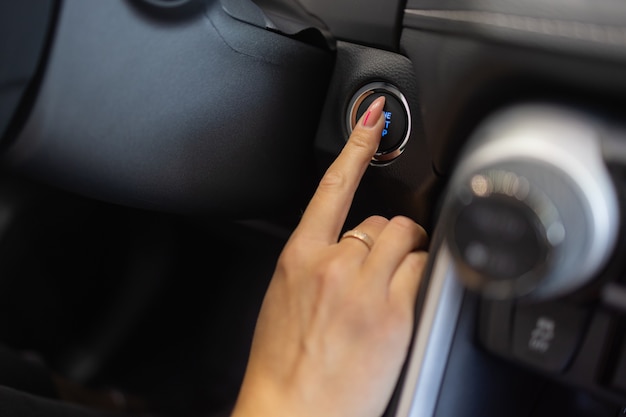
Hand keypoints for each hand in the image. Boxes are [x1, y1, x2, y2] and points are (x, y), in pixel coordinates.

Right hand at [231, 96, 428, 416]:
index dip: (355, 146)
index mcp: (299, 257)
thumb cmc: (283, 360)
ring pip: (407, 237)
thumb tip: (345, 243)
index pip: (332, 187)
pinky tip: (407, 293)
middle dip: (387, 237)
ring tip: (397, 277)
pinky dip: (421, 273)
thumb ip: (315, 261)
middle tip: (383, 263)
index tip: (372, 119)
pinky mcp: (395, 313)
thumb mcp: (285, 296)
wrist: (292, 408)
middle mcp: (333, 265)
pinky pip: (423, 268)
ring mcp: (366, 288)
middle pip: (382, 219)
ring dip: (408, 250)